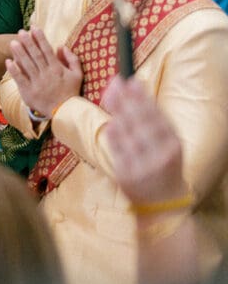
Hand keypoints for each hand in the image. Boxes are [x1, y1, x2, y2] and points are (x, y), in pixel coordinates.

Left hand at [5, 28, 81, 116]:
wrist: (65, 112)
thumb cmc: (71, 92)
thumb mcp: (77, 74)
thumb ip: (72, 59)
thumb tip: (61, 46)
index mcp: (57, 69)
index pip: (47, 50)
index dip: (40, 38)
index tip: (34, 28)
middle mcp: (46, 74)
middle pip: (35, 55)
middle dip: (28, 42)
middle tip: (21, 32)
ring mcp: (37, 83)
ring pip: (27, 65)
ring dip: (19, 53)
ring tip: (13, 43)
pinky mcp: (29, 92)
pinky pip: (20, 79)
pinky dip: (14, 70)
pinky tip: (8, 61)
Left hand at [102, 77, 188, 208]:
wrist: (162, 203)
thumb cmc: (162, 165)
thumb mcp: (166, 143)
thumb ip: (151, 119)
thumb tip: (133, 88)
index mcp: (173, 144)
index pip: (156, 115)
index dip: (141, 96)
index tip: (130, 80)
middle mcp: (160, 154)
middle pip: (140, 121)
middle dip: (125, 99)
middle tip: (114, 83)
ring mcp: (143, 166)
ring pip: (127, 133)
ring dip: (117, 112)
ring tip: (110, 96)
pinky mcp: (126, 175)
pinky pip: (117, 150)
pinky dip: (113, 134)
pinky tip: (111, 122)